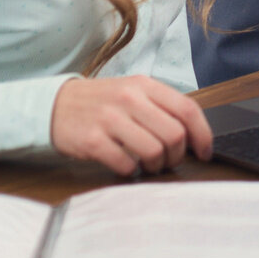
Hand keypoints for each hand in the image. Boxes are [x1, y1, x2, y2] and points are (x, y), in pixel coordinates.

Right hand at [50, 75, 212, 177]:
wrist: (53, 106)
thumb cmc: (101, 102)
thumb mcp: (132, 92)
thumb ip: (160, 107)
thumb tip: (193, 134)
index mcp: (145, 85)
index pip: (188, 109)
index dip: (203, 134)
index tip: (205, 151)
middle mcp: (129, 99)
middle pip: (174, 134)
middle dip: (178, 155)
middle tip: (170, 161)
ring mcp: (110, 119)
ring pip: (154, 150)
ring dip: (157, 165)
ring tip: (150, 166)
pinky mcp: (92, 140)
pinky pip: (126, 164)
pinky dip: (132, 171)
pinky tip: (127, 166)